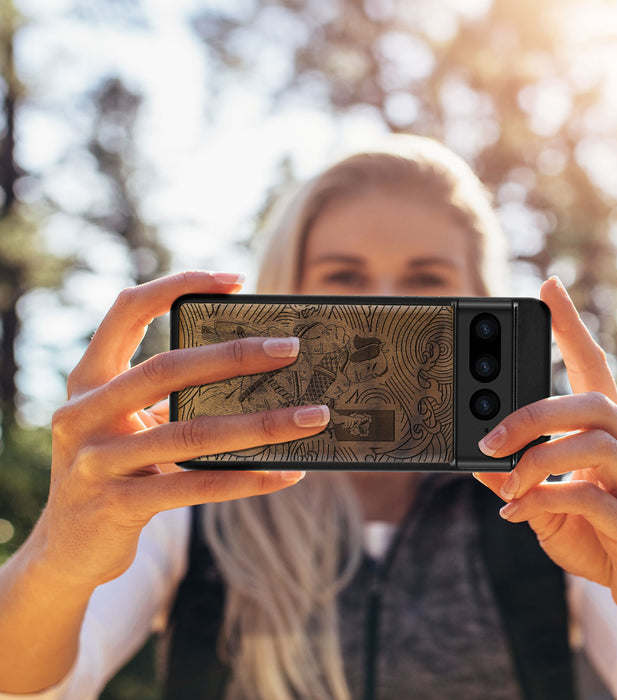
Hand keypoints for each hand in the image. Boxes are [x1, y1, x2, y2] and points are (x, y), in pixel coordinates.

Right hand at [39, 271, 328, 589]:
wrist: (67, 548)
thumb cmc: (115, 469)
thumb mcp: (128, 424)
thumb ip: (170, 398)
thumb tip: (258, 374)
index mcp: (88, 379)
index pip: (127, 311)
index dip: (179, 286)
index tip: (236, 281)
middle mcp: (83, 412)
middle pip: (167, 368)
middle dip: (235, 356)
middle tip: (291, 349)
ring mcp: (96, 461)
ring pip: (191, 433)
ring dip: (261, 424)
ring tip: (312, 417)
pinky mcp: (116, 506)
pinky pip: (194, 487)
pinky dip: (247, 479)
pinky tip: (287, 473)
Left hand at [474, 277, 616, 623]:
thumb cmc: (596, 534)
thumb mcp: (544, 501)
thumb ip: (514, 478)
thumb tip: (475, 460)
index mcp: (609, 434)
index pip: (593, 367)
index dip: (571, 327)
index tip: (548, 289)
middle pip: (591, 403)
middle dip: (533, 415)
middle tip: (489, 439)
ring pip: (595, 443)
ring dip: (537, 460)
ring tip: (508, 483)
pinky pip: (592, 497)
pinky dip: (547, 499)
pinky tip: (520, 513)